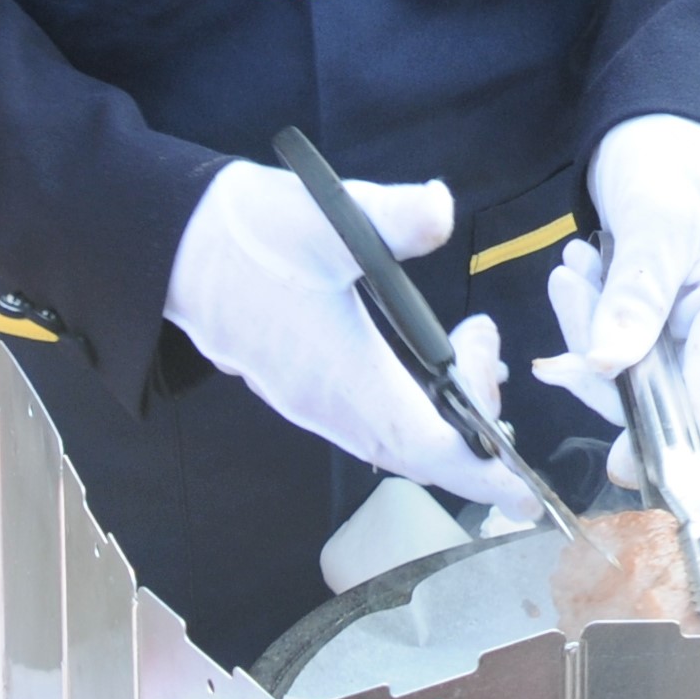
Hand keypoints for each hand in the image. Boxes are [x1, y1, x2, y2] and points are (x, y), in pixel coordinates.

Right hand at [161, 163, 533, 509]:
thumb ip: (393, 215)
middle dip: (473, 429)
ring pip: (395, 439)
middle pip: (419, 453)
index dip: (482, 471)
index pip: (427, 448)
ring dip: (443, 415)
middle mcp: (330, 406)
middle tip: (488, 349)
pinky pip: (371, 423)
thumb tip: (440, 210)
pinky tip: (426, 360)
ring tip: (470, 347)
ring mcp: (313, 403)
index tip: (524, 488)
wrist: (175, 245)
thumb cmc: (249, 234)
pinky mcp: (302, 389)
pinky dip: (413, 407)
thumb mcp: (327, 214)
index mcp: (345, 378)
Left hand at [530, 114, 699, 494]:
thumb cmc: (673, 152)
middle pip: (659, 379)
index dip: (663, 430)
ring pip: (629, 360)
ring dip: (590, 322)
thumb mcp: (654, 217)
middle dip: (602, 346)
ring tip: (572, 267)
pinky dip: (590, 312)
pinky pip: (618, 336)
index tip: (617, 467)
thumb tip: (610, 367)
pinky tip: (577, 271)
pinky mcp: (659, 309)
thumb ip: (635, 292)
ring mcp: (691, 315)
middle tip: (568, 287)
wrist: (659, 116)